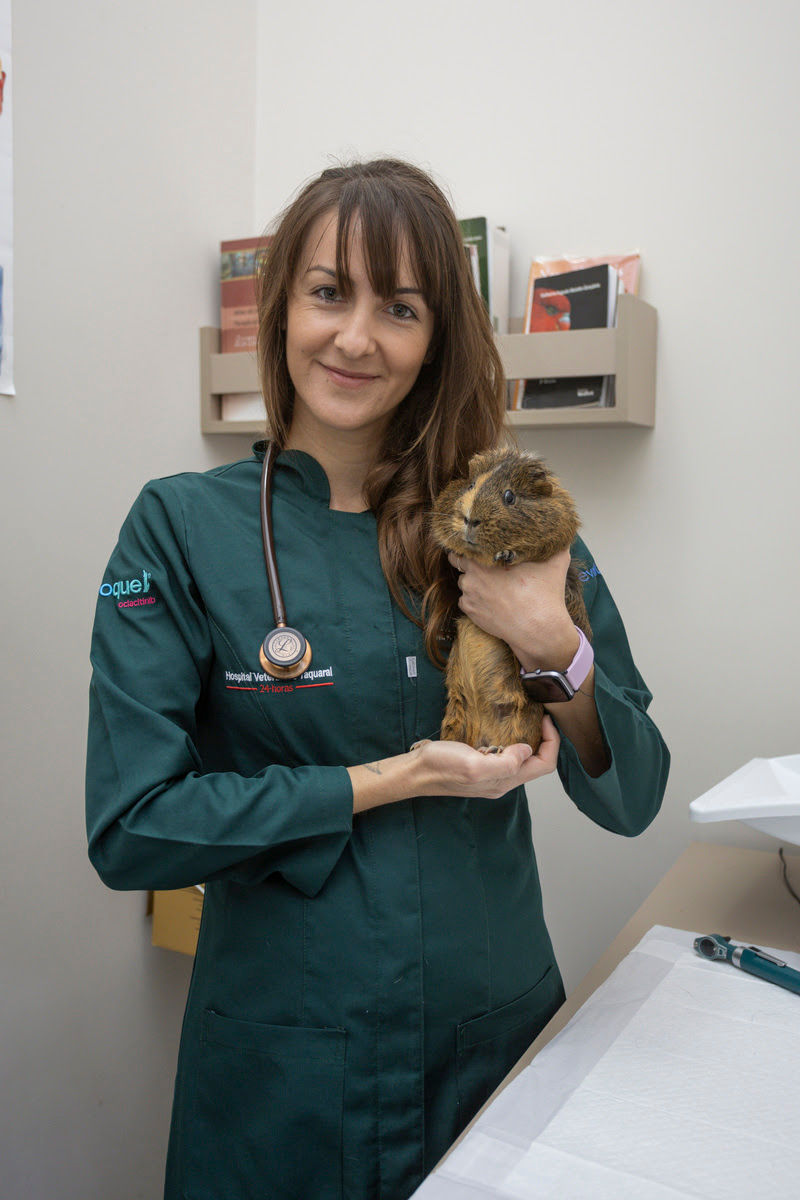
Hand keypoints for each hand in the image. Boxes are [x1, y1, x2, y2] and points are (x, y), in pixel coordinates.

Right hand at [412, 716, 559, 798]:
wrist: (415, 771)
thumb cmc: (440, 767)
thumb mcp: (474, 764)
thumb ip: (506, 763)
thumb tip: (527, 750)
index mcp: (504, 781)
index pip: (544, 765)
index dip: (552, 742)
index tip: (546, 719)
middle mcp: (501, 780)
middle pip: (536, 763)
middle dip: (544, 739)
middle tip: (539, 715)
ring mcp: (490, 774)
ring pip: (521, 759)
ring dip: (528, 739)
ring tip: (524, 718)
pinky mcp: (479, 765)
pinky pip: (504, 754)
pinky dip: (510, 740)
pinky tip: (501, 727)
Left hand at [449, 549, 576, 671]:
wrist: (538, 629)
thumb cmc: (544, 595)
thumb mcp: (555, 562)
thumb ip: (555, 545)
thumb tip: (560, 536)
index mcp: (484, 561)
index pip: (463, 547)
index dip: (469, 545)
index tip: (477, 546)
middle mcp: (471, 578)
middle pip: (461, 564)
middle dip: (469, 564)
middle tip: (484, 565)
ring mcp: (469, 597)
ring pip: (465, 583)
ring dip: (473, 582)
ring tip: (492, 585)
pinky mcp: (471, 613)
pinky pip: (466, 601)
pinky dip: (475, 600)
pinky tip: (491, 600)